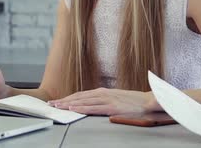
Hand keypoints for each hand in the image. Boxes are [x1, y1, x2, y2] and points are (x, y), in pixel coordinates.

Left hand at [47, 87, 161, 115]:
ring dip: (68, 103)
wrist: (148, 101)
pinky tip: (72, 108)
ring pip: (83, 101)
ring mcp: (107, 99)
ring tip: (57, 106)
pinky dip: (81, 107)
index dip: (69, 97)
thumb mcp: (115, 99)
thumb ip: (104, 101)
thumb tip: (92, 103)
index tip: (58, 101)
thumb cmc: (133, 102)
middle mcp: (103, 93)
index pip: (82, 94)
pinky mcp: (111, 106)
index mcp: (103, 92)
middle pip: (79, 96)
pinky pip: (93, 107)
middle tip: (52, 104)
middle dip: (64, 100)